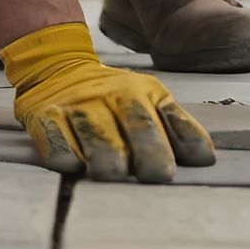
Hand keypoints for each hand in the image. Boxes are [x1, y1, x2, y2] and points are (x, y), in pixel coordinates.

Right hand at [0, 23, 214, 181]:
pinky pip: (57, 144)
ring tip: (114, 177)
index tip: (170, 173)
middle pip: (134, 129)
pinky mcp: (44, 118)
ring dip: (107, 162)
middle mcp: (109, 96)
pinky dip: (66, 158)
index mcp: (140, 92)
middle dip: (147, 157)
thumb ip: (177, 126)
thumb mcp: (149, 100)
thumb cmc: (112, 98)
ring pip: (97, 139)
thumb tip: (205, 159)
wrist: (56, 69)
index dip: (168, 148)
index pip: (159, 122)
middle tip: (154, 179)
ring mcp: (76, 106)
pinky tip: (75, 168)